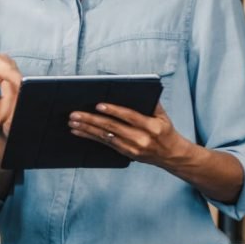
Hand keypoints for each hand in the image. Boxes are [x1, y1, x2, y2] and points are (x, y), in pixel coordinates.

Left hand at [0, 43, 21, 134]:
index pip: (9, 74)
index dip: (17, 89)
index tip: (20, 106)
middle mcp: (4, 63)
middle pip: (13, 88)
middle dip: (5, 110)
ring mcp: (7, 69)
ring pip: (14, 93)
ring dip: (4, 111)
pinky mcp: (7, 76)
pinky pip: (11, 93)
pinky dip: (3, 106)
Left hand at [68, 102, 189, 167]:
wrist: (172, 155)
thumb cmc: (165, 130)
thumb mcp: (163, 116)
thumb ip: (151, 103)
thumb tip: (136, 88)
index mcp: (152, 126)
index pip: (129, 117)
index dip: (113, 110)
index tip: (98, 105)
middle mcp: (141, 138)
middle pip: (112, 127)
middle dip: (91, 120)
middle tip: (75, 114)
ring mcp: (132, 148)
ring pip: (105, 136)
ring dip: (86, 128)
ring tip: (73, 121)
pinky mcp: (125, 153)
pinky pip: (104, 144)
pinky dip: (89, 136)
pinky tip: (78, 131)